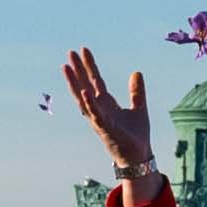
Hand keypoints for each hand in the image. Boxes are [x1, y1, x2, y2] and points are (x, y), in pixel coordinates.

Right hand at [60, 49, 157, 175]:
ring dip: (75, 83)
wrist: (138, 156)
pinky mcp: (104, 128)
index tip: (83, 50)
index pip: (95, 80)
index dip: (89, 65)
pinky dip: (89, 103)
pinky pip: (95, 114)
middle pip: (85, 85)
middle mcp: (98, 109)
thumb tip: (136, 72)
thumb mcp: (139, 108)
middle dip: (78, 70)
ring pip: (83, 98)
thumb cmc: (136, 135)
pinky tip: (84, 91)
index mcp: (106, 103)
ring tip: (67, 67)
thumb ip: (137, 91)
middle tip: (70, 52)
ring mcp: (99, 118)